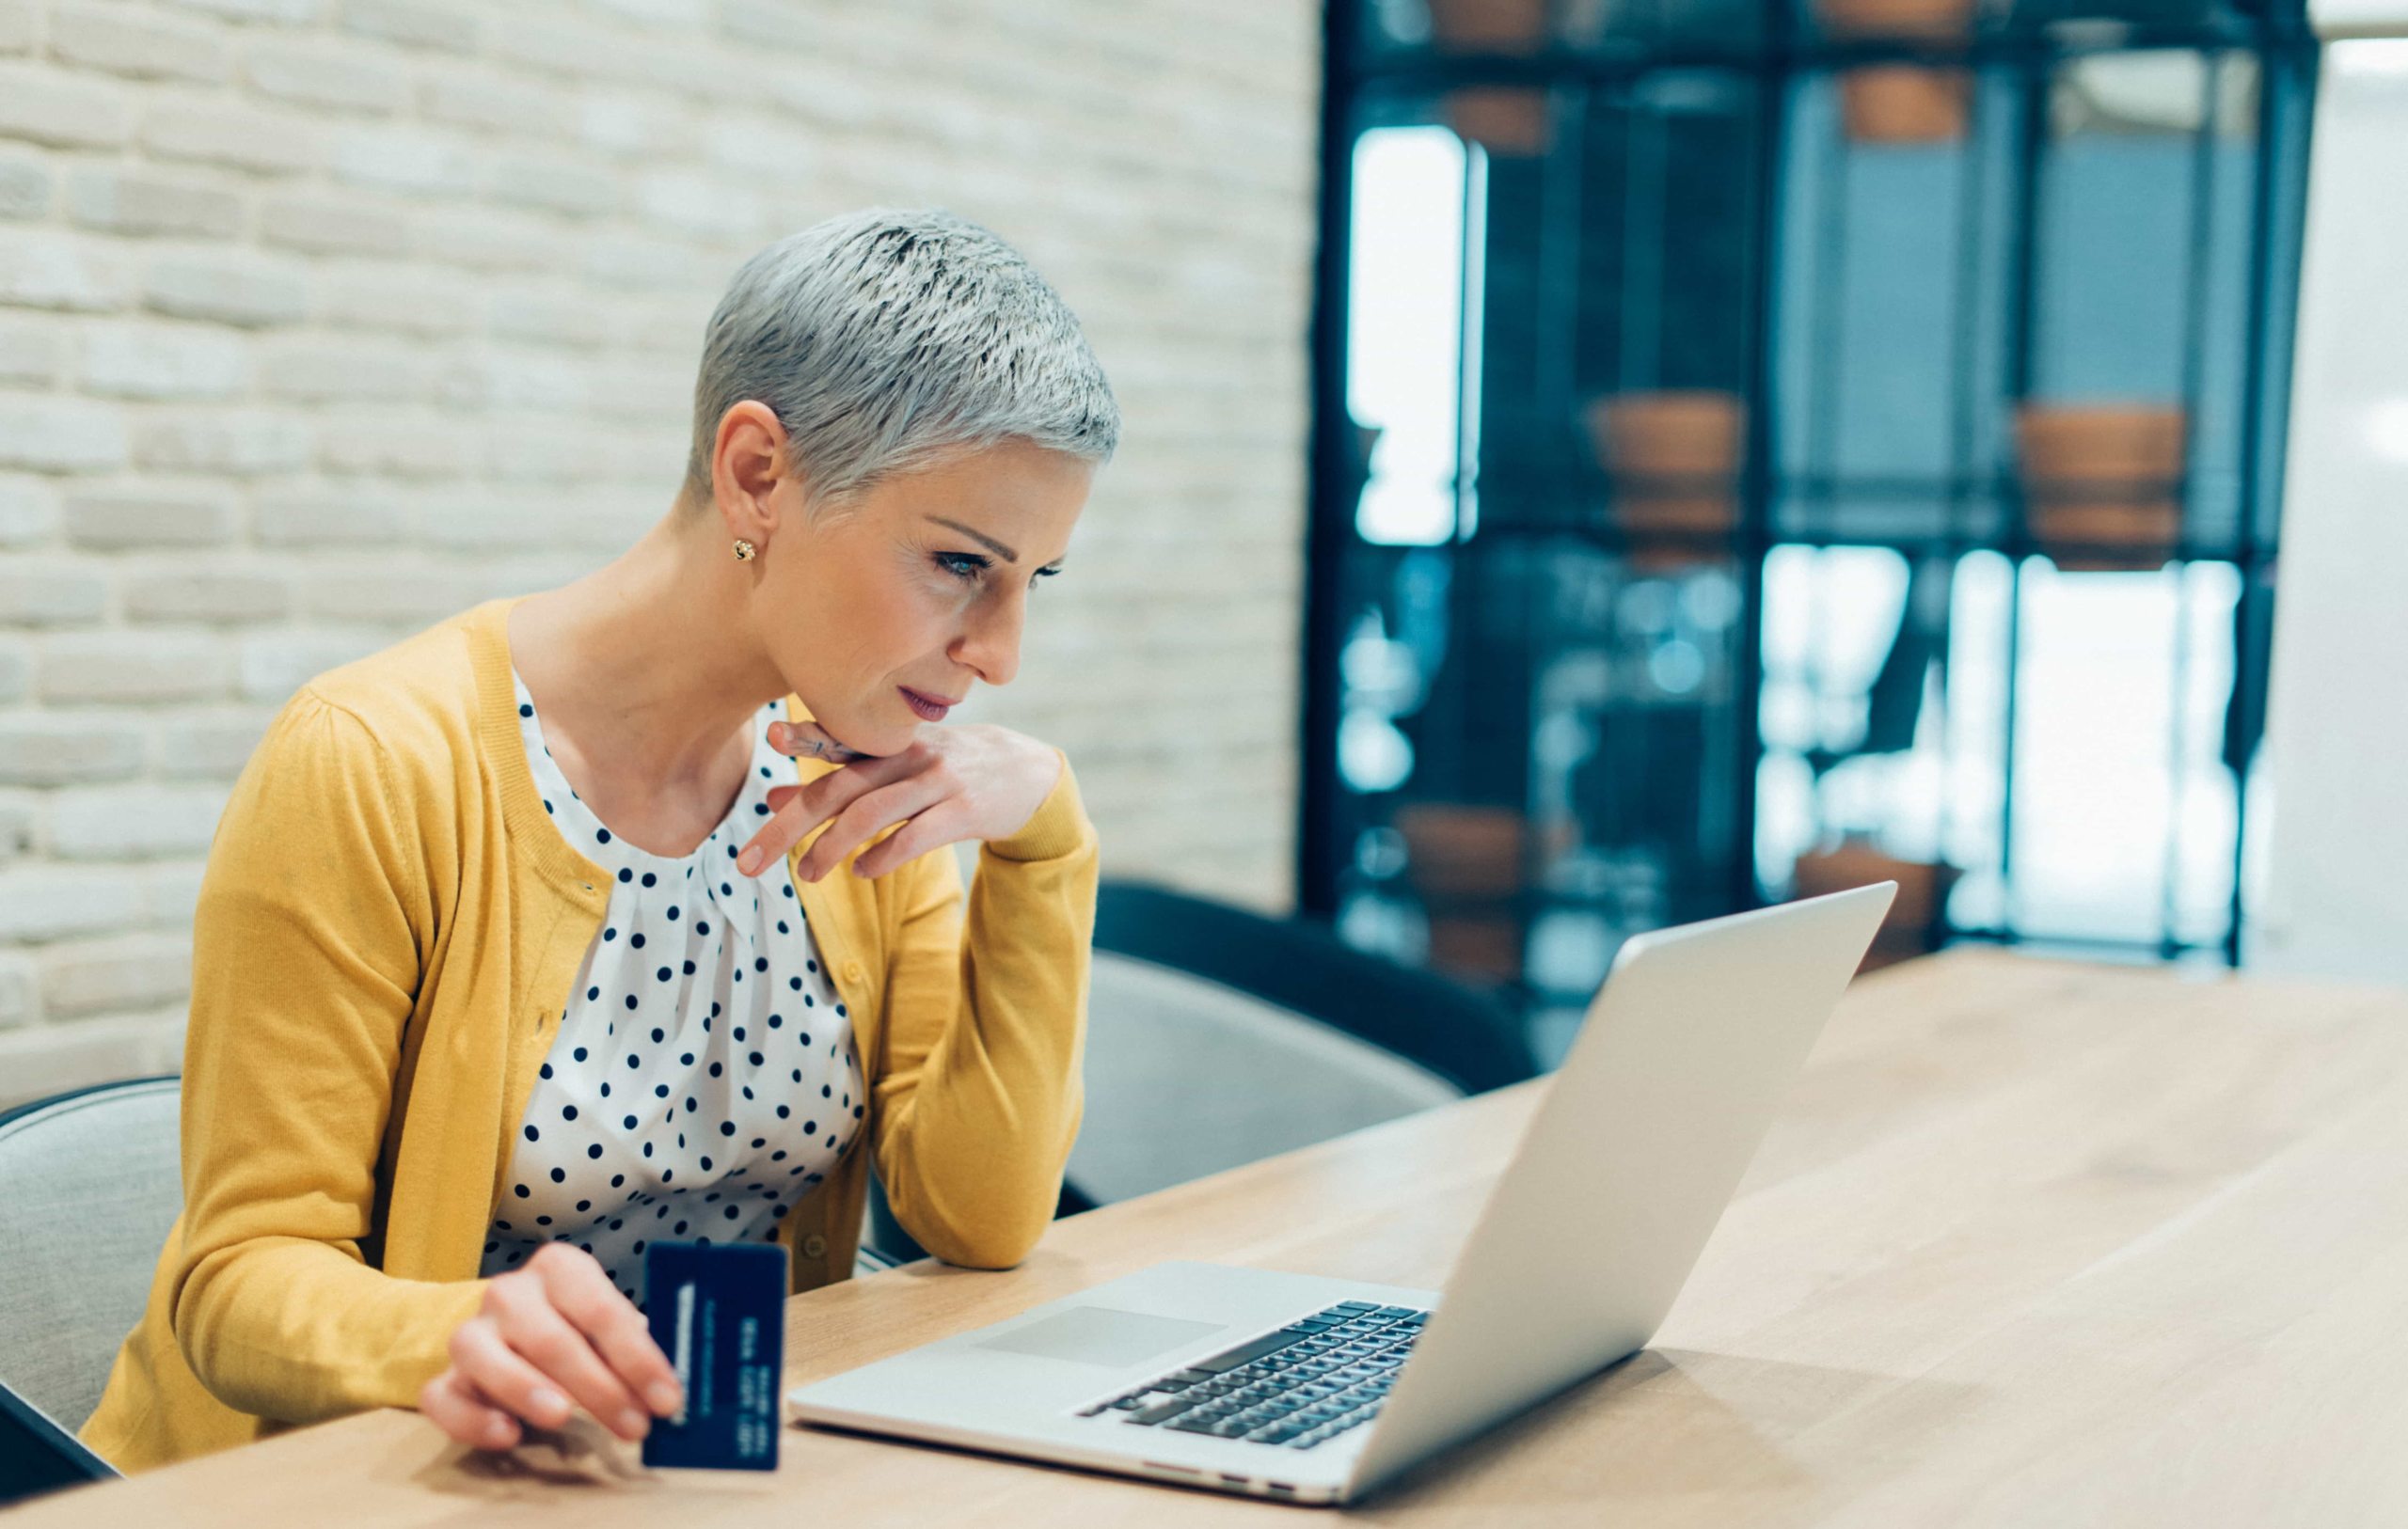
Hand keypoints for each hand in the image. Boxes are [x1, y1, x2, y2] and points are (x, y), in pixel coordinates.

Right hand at [419, 1244, 682, 1450]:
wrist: (510, 1331)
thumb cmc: (577, 1329)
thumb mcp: (609, 1326)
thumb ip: (635, 1348)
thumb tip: (672, 1391)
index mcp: (560, 1268)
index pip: (601, 1308)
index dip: (637, 1357)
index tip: (667, 1399)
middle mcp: (510, 1293)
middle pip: (551, 1338)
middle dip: (598, 1387)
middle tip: (634, 1425)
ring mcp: (471, 1333)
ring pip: (487, 1357)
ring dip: (526, 1389)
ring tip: (562, 1418)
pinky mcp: (442, 1377)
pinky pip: (443, 1397)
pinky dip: (473, 1419)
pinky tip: (508, 1435)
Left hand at [736, 720, 1062, 880]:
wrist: (1028, 774)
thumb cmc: (945, 770)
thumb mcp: (894, 768)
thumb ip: (835, 783)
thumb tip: (770, 799)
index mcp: (887, 742)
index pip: (839, 737)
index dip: (808, 735)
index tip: (774, 736)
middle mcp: (908, 755)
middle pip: (839, 789)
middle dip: (789, 825)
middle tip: (748, 862)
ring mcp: (938, 781)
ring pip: (873, 813)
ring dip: (831, 847)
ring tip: (806, 875)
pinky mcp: (964, 811)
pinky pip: (916, 836)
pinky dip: (884, 856)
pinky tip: (862, 872)